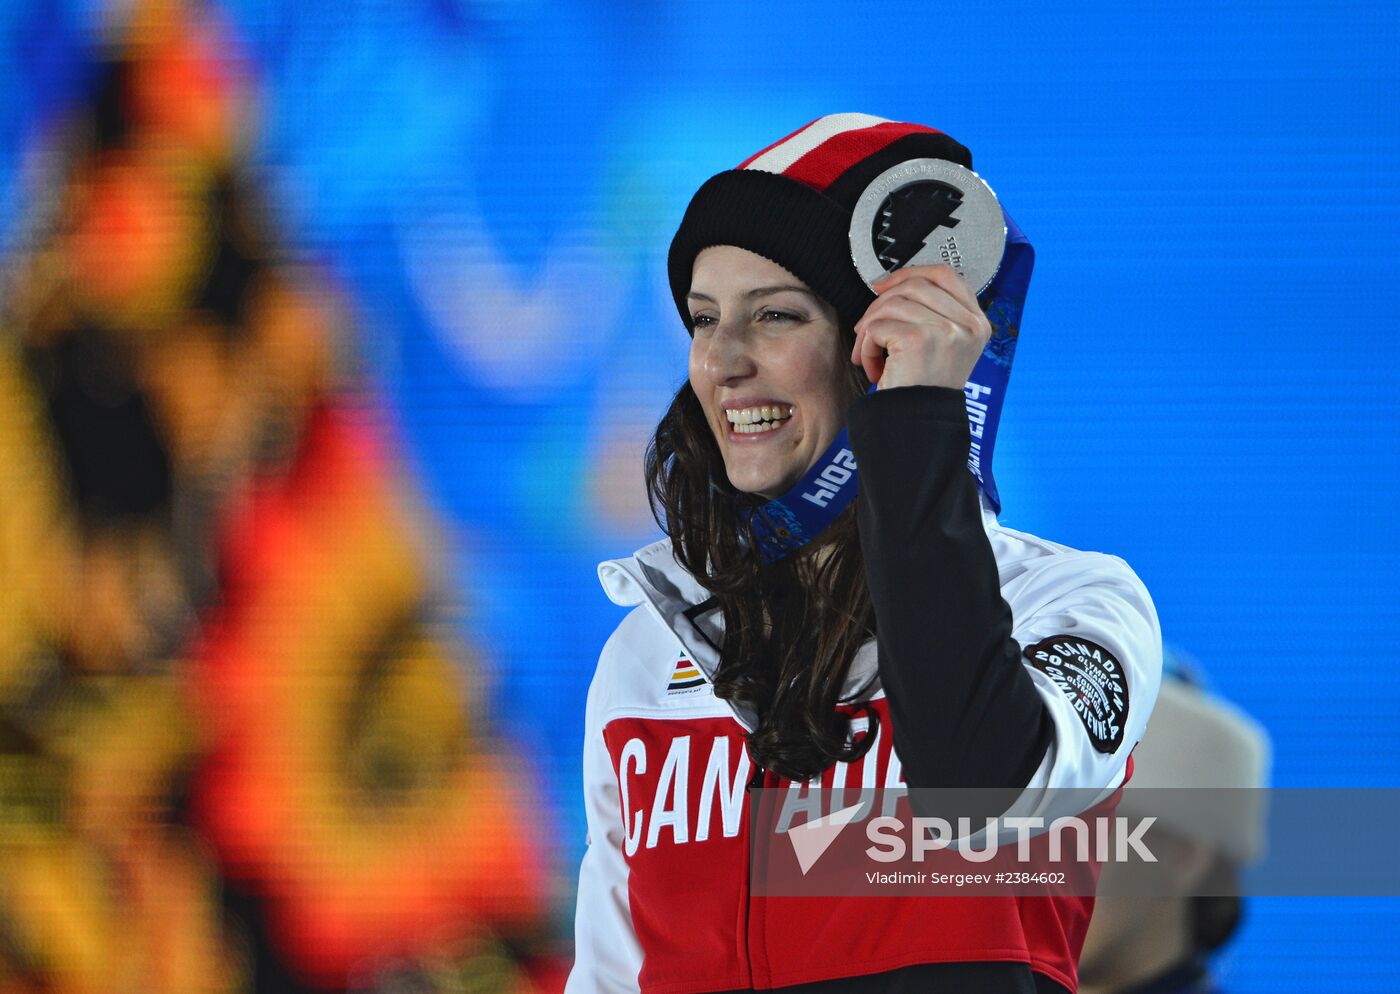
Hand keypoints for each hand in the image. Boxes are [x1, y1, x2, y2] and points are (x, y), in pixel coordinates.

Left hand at [850, 264, 991, 389]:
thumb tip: (890, 283)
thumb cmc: (922, 391)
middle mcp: (968, 325)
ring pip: (892, 303)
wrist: (919, 427)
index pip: (946, 275)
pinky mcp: (920, 339)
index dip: (911, 273)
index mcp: (977, 323)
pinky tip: (872, 367)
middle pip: (915, 284)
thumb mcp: (941, 346)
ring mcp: (947, 330)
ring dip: (869, 328)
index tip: (885, 286)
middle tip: (867, 329)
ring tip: (869, 353)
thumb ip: (931, 313)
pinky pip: (877, 326)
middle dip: (881, 303)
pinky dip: (865, 347)